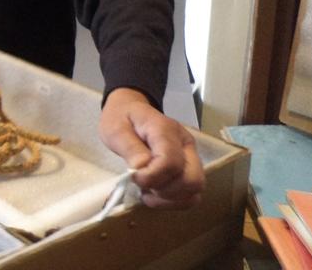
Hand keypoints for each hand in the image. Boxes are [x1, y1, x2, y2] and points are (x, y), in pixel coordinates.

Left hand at [99, 88, 204, 208]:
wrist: (130, 110)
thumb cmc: (121, 119)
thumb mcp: (115, 130)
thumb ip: (130, 149)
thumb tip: (142, 169)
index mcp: (166, 130)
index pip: (171, 162)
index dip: (152, 177)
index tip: (133, 177)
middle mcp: (185, 143)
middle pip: (192, 179)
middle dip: (165, 192)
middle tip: (143, 187)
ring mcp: (191, 156)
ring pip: (195, 189)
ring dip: (170, 199)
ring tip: (147, 192)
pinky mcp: (190, 167)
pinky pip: (192, 194)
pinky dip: (175, 201)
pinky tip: (155, 195)